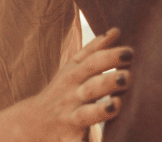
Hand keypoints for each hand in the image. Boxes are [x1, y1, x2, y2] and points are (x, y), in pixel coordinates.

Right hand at [0, 28, 132, 141]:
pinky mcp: (68, 140)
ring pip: (85, 115)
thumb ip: (94, 50)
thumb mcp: (72, 69)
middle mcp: (71, 96)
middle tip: (128, 77)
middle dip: (108, 81)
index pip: (92, 63)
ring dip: (100, 111)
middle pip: (91, 87)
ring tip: (116, 106)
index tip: (130, 52)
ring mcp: (69, 118)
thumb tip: (116, 31)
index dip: (110, 57)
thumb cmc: (60, 92)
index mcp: (73, 76)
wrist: (31, 123)